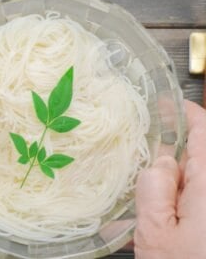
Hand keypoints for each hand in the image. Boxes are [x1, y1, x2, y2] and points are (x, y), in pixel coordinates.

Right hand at [135, 100, 205, 257]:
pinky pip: (200, 206)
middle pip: (199, 158)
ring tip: (149, 213)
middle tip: (142, 175)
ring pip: (198, 186)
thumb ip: (154, 189)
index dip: (184, 114)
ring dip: (174, 192)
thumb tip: (159, 160)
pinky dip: (183, 210)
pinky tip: (163, 228)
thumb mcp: (157, 235)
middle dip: (171, 163)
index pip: (204, 130)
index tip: (164, 106)